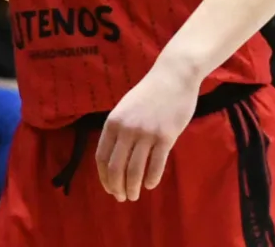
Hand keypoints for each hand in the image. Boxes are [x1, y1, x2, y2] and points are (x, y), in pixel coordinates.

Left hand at [95, 55, 199, 200]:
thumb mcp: (125, 109)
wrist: (172, 77)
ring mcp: (146, 133)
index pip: (102, 157)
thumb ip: (119, 130)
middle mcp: (126, 129)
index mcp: (112, 122)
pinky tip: (150, 185)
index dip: (104, 177)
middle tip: (121, 198)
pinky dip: (151, 178)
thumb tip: (114, 156)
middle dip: (116, 187)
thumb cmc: (148, 94)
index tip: (108, 188)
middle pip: (116, 167)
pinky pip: (156, 164)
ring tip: (134, 196)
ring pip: (134, 169)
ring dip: (133, 187)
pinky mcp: (166, 137)